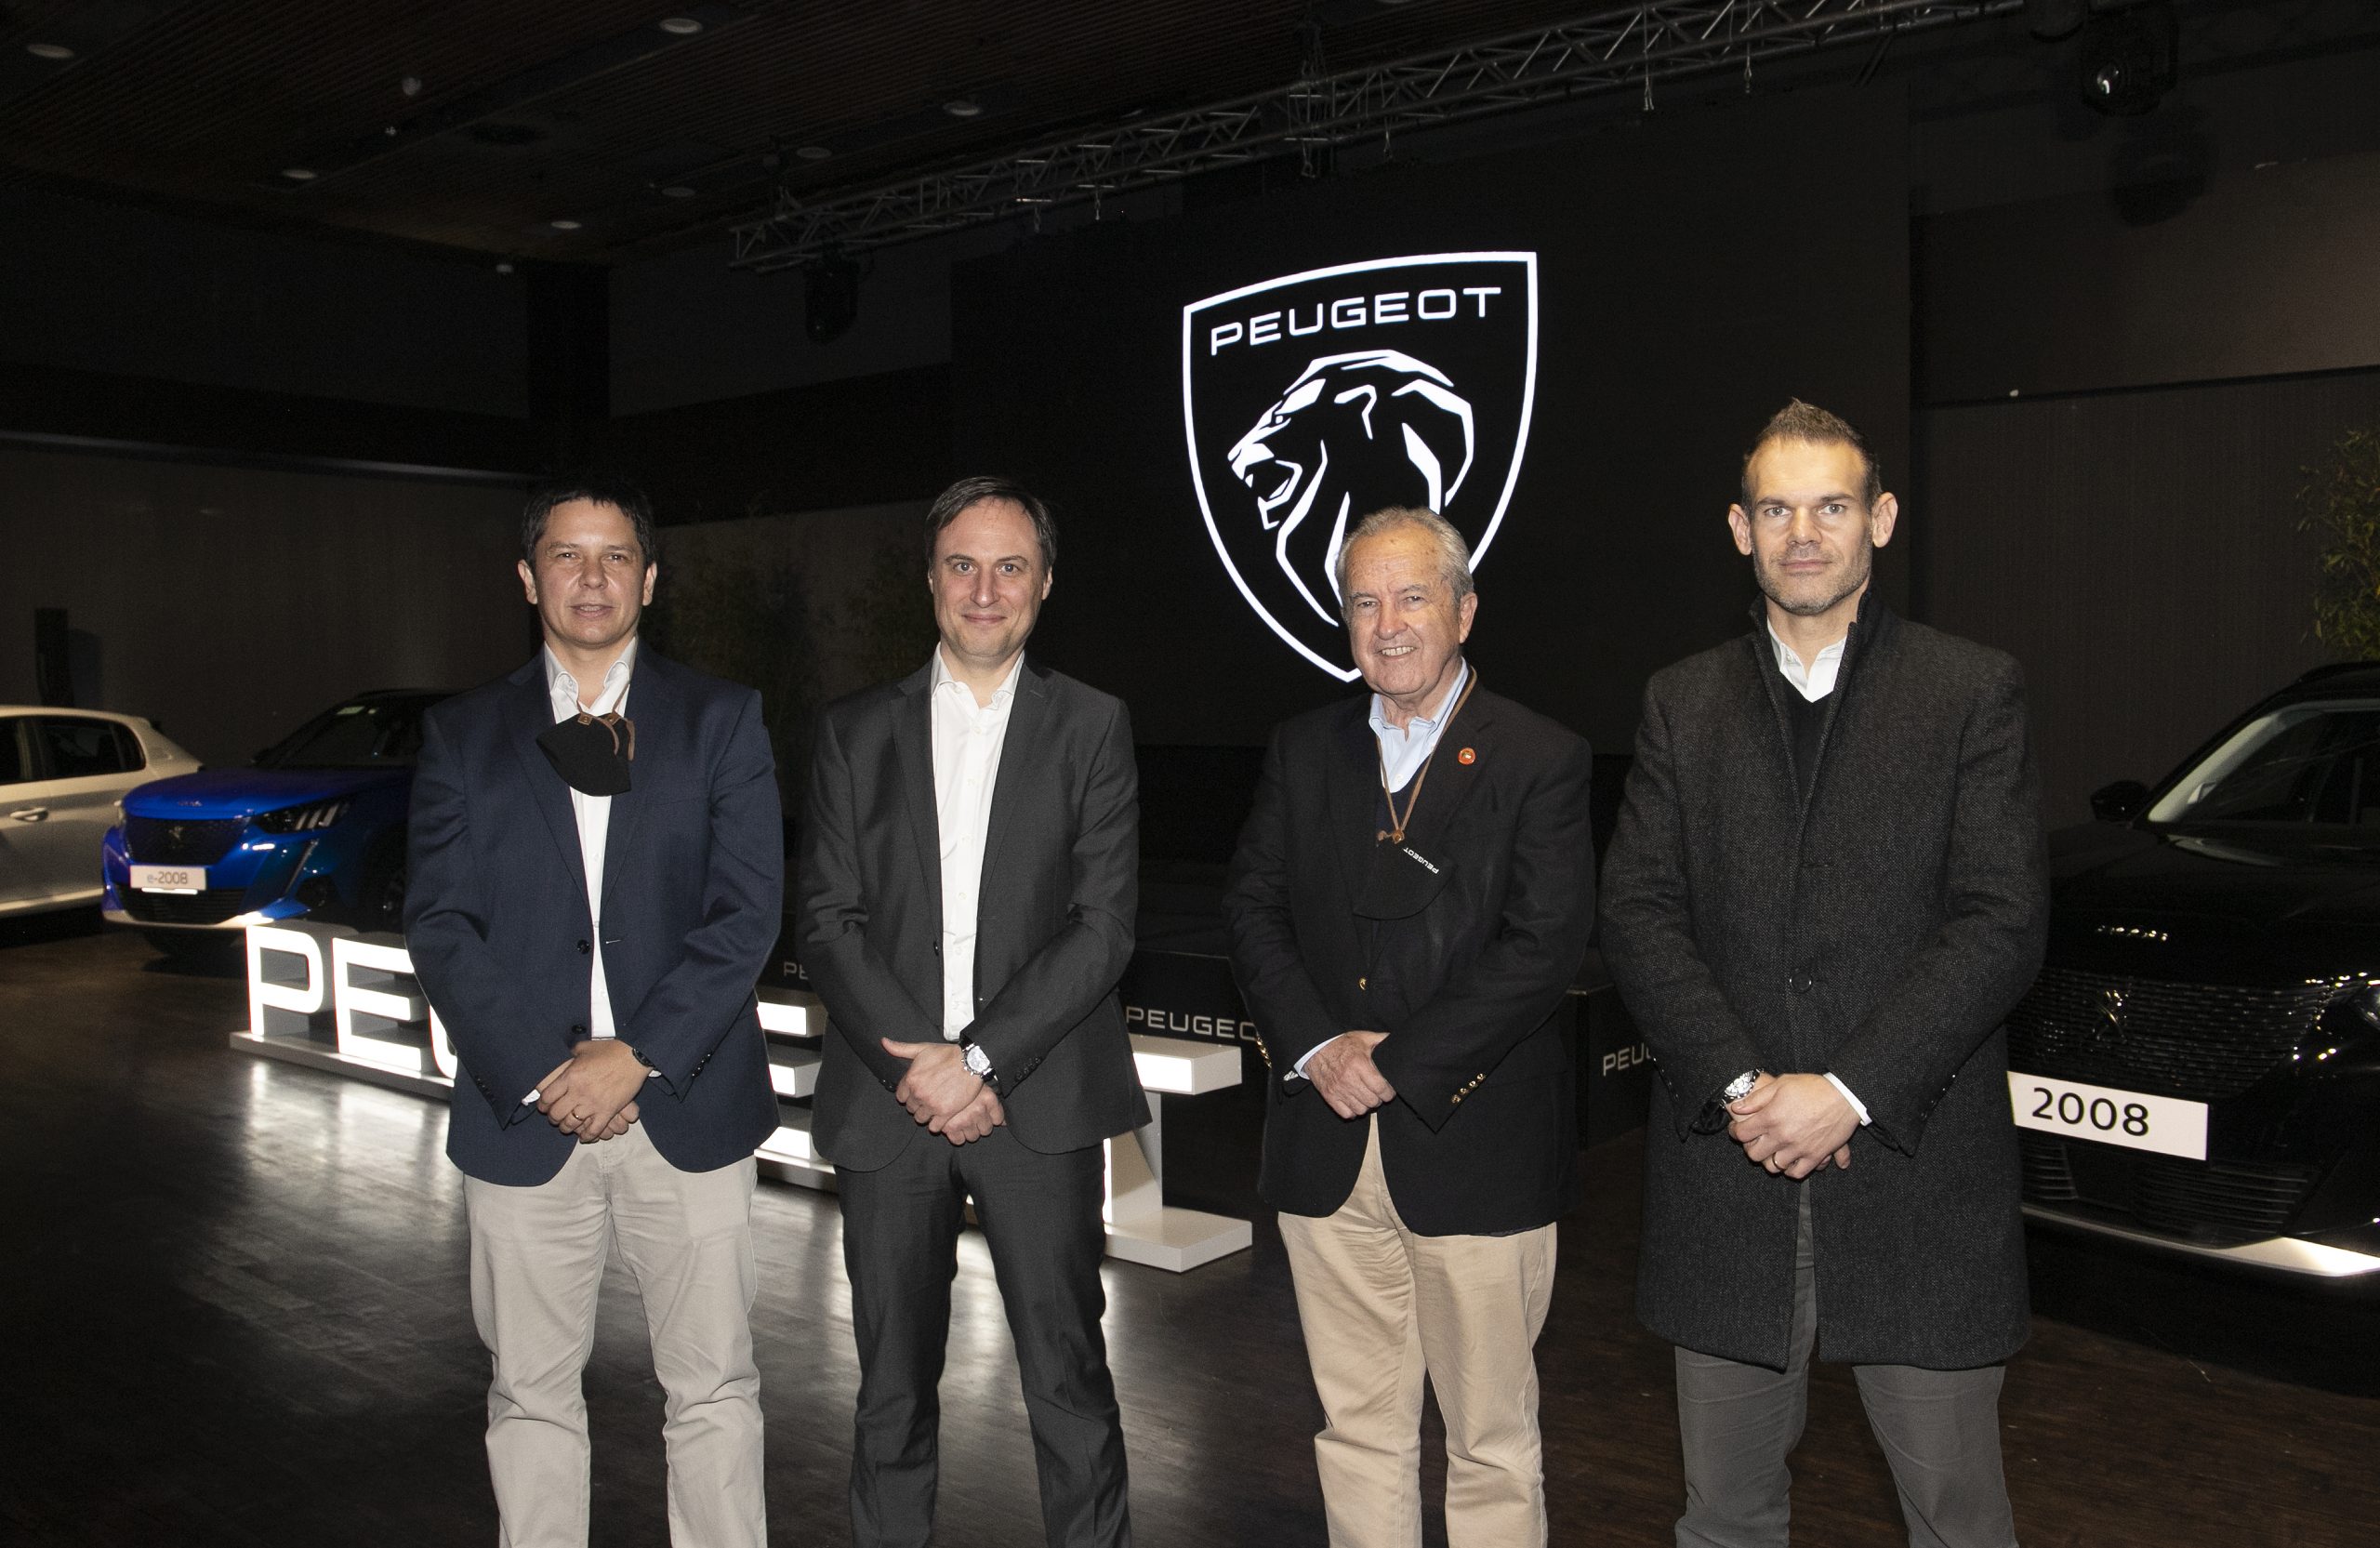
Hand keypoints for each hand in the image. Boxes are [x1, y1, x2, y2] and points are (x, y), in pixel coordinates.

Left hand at [537, 1039, 649, 1138]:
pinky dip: (587, 1135)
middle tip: (555, 1117)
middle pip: (556, 1114)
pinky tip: (584, 1136)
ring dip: (567, 1127)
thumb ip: (571, 1055)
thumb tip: (564, 1057)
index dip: (543, 1104)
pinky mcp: (608, 1111)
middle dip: (553, 1118)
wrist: (634, 1056)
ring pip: (571, 1124)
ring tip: (567, 1126)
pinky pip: (593, 1130)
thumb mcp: (584, 1048)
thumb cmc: (610, 1050)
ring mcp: (593, 1103)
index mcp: (570, 1077)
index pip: (547, 1097)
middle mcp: (579, 1092)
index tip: (544, 1106)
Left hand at [883, 1039, 984, 1128]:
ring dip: (926, 1114)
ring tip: (935, 1107)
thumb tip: (883, 1042)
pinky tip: (942, 1116)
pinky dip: (936, 1124)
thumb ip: (900, 1048)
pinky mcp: (945, 1113)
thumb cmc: (947, 1054)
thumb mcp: (922, 1049)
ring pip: (921, 1118)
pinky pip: (934, 1127)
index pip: (900, 1097)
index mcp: (911, 1079)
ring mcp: (931, 1104)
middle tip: (929, 1099)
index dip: (909, 1095)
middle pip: (911, 1109)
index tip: (918, 1092)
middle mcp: (918, 1094)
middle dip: (918, 1104)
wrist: (970, 1061)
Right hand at [939, 1087, 1005, 1144]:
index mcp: (988, 1099)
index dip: (991, 1118)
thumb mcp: (981, 1088)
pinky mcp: (951, 1127)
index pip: (998, 1120)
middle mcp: (979, 1109)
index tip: (985, 1116)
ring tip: (962, 1121)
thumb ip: (993, 1106)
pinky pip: (958, 1140)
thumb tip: (1004, 1123)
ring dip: (968, 1131)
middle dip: (980, 1125)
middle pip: (986, 1130)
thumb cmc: (962, 1082)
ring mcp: (965, 1119)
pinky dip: (956, 1136)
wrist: (943, 1076)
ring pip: (973, 1136)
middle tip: (971, 1117)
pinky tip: (954, 1127)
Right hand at [1305, 1031, 1395, 1119]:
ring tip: (1366, 1097)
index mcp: (1359, 1064)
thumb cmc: (1342, 1043)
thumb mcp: (1362, 1037)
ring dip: (1366, 1105)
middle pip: (1372, 1101)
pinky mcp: (1329, 1096)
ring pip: (1361, 1110)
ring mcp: (1338, 1089)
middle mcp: (1348, 1079)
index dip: (1389, 1093)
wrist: (1315, 1048)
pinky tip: (1355, 1103)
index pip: (1381, 1088)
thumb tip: (1397, 1041)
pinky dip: (1352, 1111)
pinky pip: (1346, 1114)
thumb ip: (1381, 1039)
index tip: (1389, 1092)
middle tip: (1378, 1093)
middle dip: (1378, 1099)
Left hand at [1727, 1073, 1858, 1178]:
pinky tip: (1790, 1161)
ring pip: (1774, 1166)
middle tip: (1755, 1142)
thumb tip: (1736, 1107)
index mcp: (1771, 1117)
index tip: (1738, 1130)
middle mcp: (1782, 1136)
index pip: (1742, 1134)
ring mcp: (1799, 1148)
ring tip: (1773, 1151)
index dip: (1736, 1132)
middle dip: (1751, 1148)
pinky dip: (1790, 1170)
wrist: (1844, 1096)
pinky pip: (1797, 1173)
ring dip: (1770, 1159)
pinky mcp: (1815, 1156)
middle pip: (1754, 1155)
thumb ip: (1756, 1099)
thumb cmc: (1812, 1087)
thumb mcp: (1781, 1084)